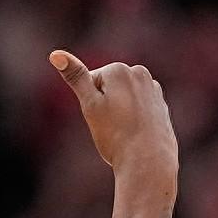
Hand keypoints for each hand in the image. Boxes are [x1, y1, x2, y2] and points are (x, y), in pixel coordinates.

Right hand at [49, 50, 176, 198]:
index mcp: (119, 69)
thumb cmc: (115, 136)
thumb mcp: (90, 105)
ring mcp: (153, 89)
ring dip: (120, 112)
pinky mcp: (161, 105)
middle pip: (109, 87)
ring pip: (124, 98)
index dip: (91, 103)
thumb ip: (75, 77)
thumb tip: (56, 54)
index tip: (101, 118)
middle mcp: (140, 73)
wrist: (148, 163)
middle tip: (111, 127)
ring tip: (124, 131)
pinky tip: (137, 134)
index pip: (92, 82)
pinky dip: (135, 119)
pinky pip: (138, 109)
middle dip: (106, 105)